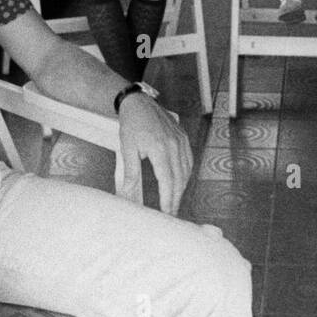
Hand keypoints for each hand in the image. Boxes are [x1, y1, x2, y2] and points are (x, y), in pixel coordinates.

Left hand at [118, 92, 193, 214]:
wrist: (139, 103)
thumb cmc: (132, 123)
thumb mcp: (127, 148)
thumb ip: (130, 172)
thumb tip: (128, 191)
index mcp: (160, 148)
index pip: (168, 181)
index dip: (168, 199)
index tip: (166, 212)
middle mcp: (174, 145)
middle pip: (179, 179)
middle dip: (175, 198)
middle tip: (170, 213)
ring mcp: (181, 141)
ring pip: (186, 171)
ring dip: (181, 188)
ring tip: (173, 201)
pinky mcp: (183, 138)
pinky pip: (189, 160)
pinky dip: (185, 174)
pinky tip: (180, 182)